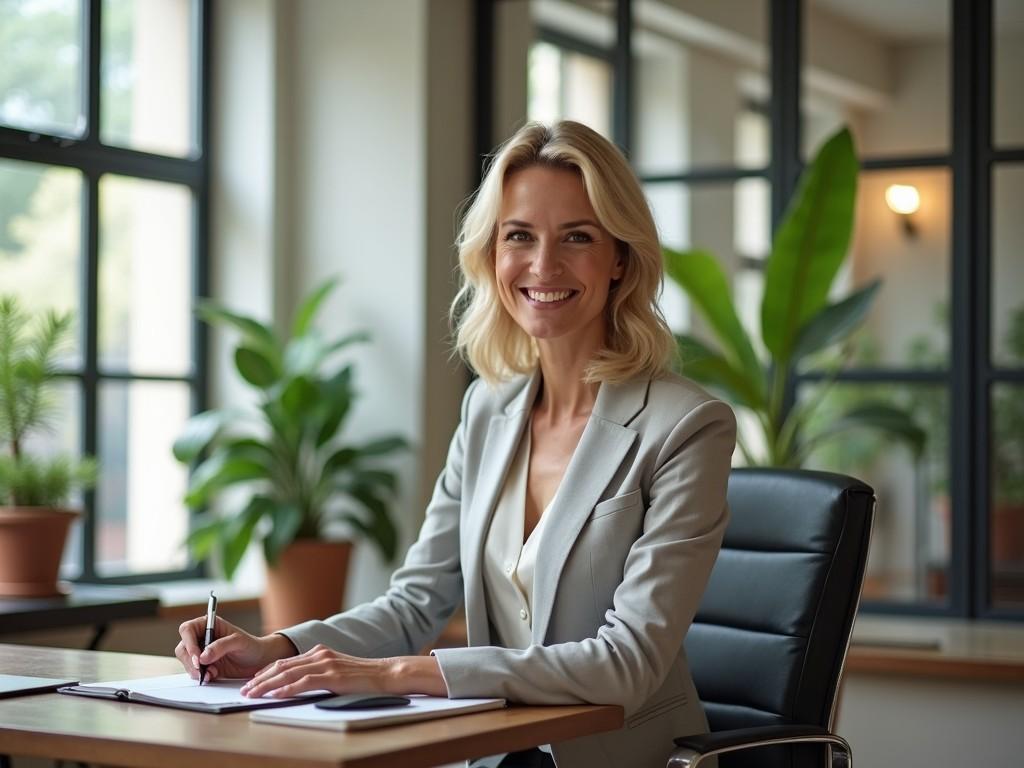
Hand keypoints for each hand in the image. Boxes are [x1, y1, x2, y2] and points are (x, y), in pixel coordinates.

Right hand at [174, 615, 295, 682]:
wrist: (258, 660)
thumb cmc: (251, 645)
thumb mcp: (239, 642)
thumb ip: (221, 646)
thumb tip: (203, 656)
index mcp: (209, 625)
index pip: (187, 629)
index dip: (189, 643)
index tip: (198, 658)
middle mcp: (202, 637)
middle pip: (183, 648)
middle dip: (190, 661)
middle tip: (202, 670)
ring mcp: (201, 652)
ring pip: (186, 661)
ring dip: (195, 670)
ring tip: (212, 673)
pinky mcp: (204, 665)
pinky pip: (194, 671)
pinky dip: (200, 676)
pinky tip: (213, 676)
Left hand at [239, 644, 390, 697]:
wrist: (386, 673)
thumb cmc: (363, 677)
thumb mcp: (337, 671)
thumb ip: (318, 673)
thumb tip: (298, 684)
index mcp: (319, 652)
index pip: (285, 662)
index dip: (266, 672)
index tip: (252, 682)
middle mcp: (320, 654)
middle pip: (282, 666)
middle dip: (260, 679)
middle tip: (245, 689)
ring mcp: (326, 664)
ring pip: (288, 673)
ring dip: (267, 685)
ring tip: (252, 694)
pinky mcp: (332, 676)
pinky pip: (304, 682)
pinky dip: (287, 689)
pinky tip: (275, 695)